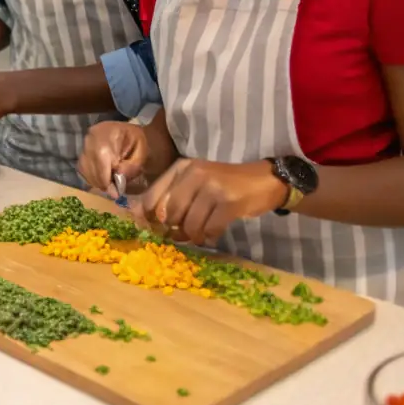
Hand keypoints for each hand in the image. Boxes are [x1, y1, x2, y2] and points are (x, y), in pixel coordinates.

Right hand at [77, 121, 150, 195]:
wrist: (132, 133)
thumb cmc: (138, 142)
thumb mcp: (141, 153)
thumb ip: (131, 166)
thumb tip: (117, 177)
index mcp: (107, 134)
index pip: (100, 159)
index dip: (106, 179)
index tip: (116, 193)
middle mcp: (91, 137)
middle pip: (90, 165)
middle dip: (102, 182)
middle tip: (114, 192)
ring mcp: (84, 143)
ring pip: (84, 168)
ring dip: (96, 181)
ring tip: (109, 185)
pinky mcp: (82, 150)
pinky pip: (82, 168)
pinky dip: (91, 177)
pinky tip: (103, 179)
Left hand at [135, 159, 288, 246]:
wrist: (264, 180)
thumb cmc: (224, 184)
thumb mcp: (194, 183)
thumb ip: (170, 196)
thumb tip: (140, 217)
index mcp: (181, 167)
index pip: (152, 196)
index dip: (149, 217)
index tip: (154, 228)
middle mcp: (194, 174)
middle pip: (169, 213)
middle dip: (174, 229)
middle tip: (183, 234)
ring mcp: (212, 187)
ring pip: (189, 224)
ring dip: (193, 236)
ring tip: (200, 234)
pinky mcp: (228, 202)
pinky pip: (209, 229)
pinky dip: (209, 237)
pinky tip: (213, 233)